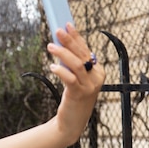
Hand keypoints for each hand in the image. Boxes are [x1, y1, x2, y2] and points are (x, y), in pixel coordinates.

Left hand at [48, 23, 104, 144]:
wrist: (71, 122)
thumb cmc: (72, 97)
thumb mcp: (75, 78)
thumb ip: (72, 64)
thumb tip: (60, 45)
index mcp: (98, 71)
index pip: (86, 50)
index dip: (77, 37)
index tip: (67, 25)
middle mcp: (97, 77)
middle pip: (82, 54)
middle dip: (69, 41)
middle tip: (57, 31)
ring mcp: (90, 86)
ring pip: (77, 64)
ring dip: (63, 53)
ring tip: (50, 46)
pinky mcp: (79, 94)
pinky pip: (70, 79)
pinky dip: (61, 71)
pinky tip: (52, 66)